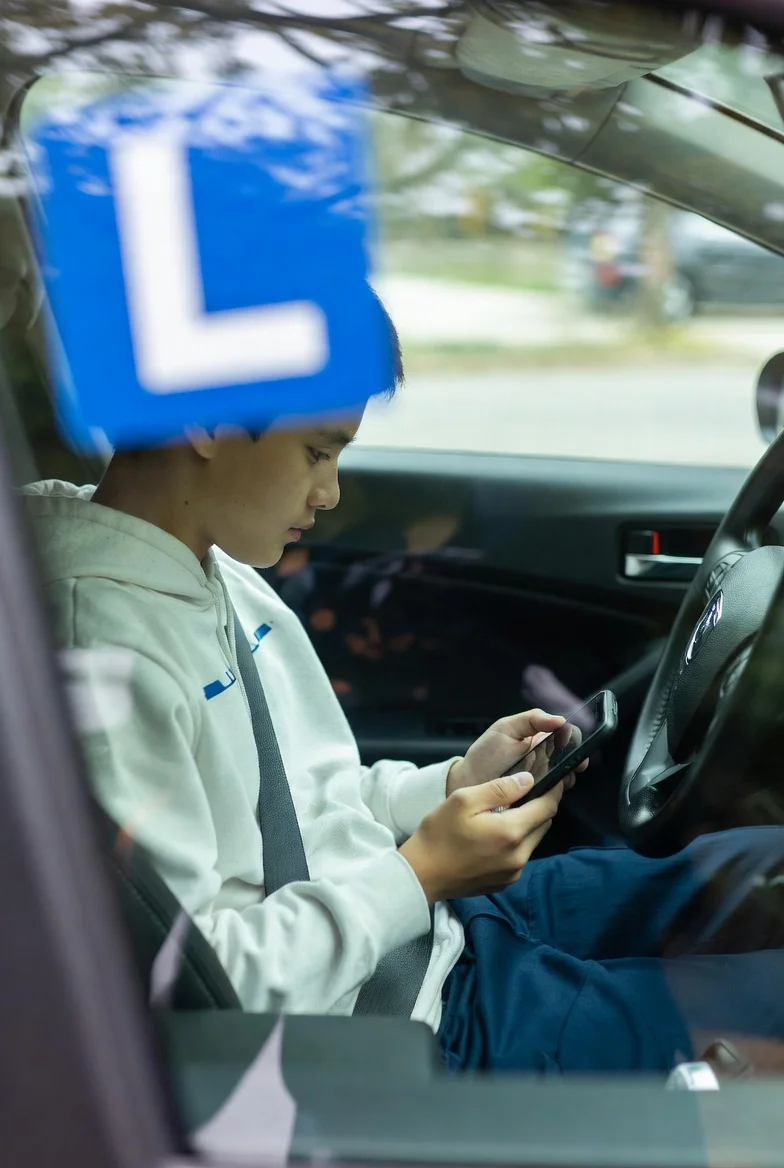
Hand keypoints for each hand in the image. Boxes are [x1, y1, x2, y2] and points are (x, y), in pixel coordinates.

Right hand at [400, 772, 564, 902]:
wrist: (421, 875)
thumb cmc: (438, 834)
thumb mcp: (464, 800)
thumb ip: (500, 788)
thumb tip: (528, 780)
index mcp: (511, 832)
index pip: (547, 807)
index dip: (553, 790)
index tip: (555, 778)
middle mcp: (519, 856)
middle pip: (543, 824)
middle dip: (540, 806)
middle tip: (527, 792)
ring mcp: (513, 872)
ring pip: (533, 841)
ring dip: (527, 825)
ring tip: (507, 812)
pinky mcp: (505, 882)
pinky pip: (521, 856)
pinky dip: (516, 842)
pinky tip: (495, 835)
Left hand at [446, 709, 584, 797]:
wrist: (468, 783)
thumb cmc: (485, 754)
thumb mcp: (505, 728)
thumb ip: (532, 719)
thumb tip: (560, 719)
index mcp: (540, 739)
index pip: (568, 737)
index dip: (575, 740)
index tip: (574, 745)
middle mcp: (546, 760)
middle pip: (572, 759)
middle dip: (575, 762)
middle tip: (569, 765)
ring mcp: (543, 781)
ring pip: (566, 780)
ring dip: (565, 779)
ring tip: (555, 779)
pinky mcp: (538, 800)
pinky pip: (554, 798)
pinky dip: (555, 796)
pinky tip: (548, 792)